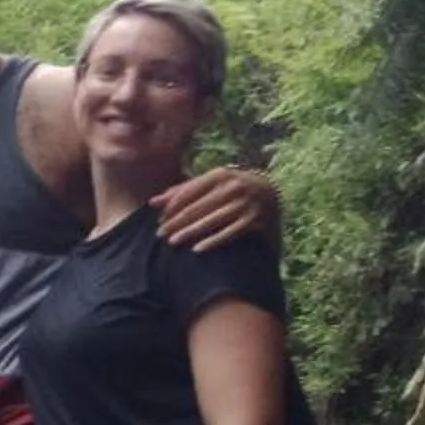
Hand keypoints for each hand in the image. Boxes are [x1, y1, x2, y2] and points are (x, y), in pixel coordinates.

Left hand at [151, 166, 275, 251]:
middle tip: (160, 234)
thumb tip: (152, 202)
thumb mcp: (212, 183)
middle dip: (177, 222)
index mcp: (220, 174)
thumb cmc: (231, 189)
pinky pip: (229, 233)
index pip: (189, 192)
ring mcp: (245, 203)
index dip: (172, 208)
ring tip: (172, 242)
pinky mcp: (255, 220)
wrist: (272, 194)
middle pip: (198, 208)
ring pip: (211, 221)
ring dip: (189, 233)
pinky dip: (213, 242)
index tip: (159, 220)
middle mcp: (234, 187)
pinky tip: (197, 250)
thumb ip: (183, 190)